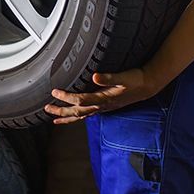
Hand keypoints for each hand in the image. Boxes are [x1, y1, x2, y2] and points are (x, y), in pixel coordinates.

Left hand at [43, 69, 159, 124]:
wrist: (146, 86)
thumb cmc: (135, 80)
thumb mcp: (123, 77)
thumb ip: (109, 77)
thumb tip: (94, 76)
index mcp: (103, 98)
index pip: (81, 100)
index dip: (67, 97)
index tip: (55, 91)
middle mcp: (101, 106)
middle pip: (77, 112)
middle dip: (61, 111)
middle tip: (47, 108)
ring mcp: (102, 108)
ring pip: (81, 116)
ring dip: (66, 117)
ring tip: (53, 118)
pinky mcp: (104, 107)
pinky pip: (86, 115)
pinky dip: (76, 117)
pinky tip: (71, 117)